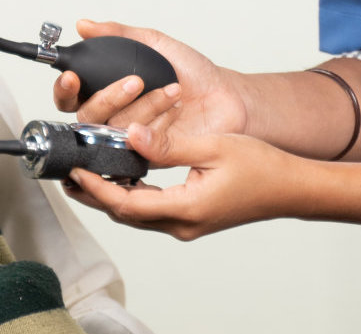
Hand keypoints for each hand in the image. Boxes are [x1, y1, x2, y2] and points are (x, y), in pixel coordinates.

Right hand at [53, 20, 247, 138]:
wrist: (225, 97)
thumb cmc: (193, 72)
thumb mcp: (154, 43)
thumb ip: (118, 34)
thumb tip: (85, 25)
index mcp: (107, 89)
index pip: (71, 95)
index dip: (65, 88)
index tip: (72, 76)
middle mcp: (113, 116)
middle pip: (87, 115)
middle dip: (110, 96)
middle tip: (135, 81)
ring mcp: (129, 138)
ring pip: (115, 129)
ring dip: (145, 107)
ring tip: (172, 90)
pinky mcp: (147, 156)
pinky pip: (137, 146)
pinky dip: (156, 127)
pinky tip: (174, 113)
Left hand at [62, 123, 309, 240]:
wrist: (291, 188)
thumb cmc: (261, 167)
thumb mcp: (212, 146)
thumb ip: (168, 145)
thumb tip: (132, 134)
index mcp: (186, 208)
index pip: (126, 203)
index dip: (96, 188)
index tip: (76, 171)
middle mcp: (182, 224)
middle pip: (125, 214)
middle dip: (94, 195)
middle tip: (69, 175)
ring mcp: (187, 225)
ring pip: (137, 215)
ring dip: (111, 196)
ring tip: (88, 175)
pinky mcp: (192, 220)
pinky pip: (152, 211)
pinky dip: (132, 196)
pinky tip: (124, 178)